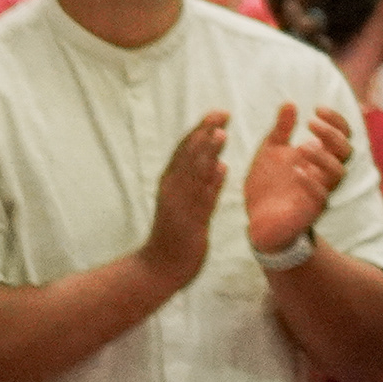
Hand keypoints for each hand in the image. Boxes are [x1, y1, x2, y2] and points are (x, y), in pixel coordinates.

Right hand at [142, 113, 230, 288]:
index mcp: (170, 183)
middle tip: (222, 113)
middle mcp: (172, 190)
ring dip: (207, 152)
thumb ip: (203, 184)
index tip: (217, 113)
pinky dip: (210, 183)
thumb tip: (220, 164)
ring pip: (194, 174)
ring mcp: (180, 206)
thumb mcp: (189, 204)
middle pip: (189, 156)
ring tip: (221, 133)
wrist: (160, 268)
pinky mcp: (189, 223)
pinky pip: (201, 199)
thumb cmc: (175, 235)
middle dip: (205, 133)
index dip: (201, 130)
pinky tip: (221, 169)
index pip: (185, 150)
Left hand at [245, 104, 358, 256]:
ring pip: (338, 173)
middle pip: (346, 150)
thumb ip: (281, 130)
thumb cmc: (267, 184)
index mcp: (319, 155)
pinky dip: (311, 182)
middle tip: (311, 124)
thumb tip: (290, 103)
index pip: (341, 134)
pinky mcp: (311, 209)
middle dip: (332, 134)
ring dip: (323, 157)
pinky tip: (296, 171)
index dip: (335, 120)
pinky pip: (321, 196)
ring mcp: (320, 190)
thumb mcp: (269, 151)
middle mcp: (324, 172)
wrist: (257, 218)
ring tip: (302, 147)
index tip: (317, 109)